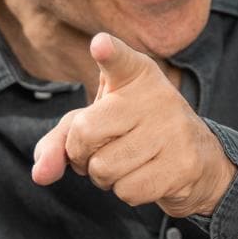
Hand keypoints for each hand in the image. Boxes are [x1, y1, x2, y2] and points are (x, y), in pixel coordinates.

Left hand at [30, 32, 235, 217]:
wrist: (198, 159)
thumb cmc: (132, 133)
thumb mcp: (94, 125)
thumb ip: (59, 143)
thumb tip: (40, 174)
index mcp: (135, 74)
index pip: (118, 60)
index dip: (108, 53)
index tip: (100, 45)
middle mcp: (157, 95)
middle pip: (85, 133)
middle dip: (81, 155)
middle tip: (101, 150)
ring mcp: (174, 129)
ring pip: (104, 168)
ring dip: (105, 178)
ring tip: (127, 163)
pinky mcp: (184, 164)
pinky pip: (128, 191)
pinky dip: (127, 192)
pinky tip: (146, 176)